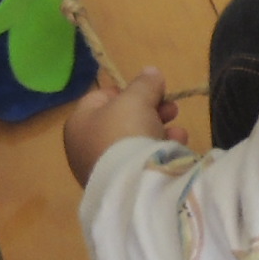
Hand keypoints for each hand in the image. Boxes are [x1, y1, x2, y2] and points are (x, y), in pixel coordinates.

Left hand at [63, 66, 184, 184]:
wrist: (131, 184)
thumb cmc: (124, 131)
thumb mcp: (136, 98)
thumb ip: (144, 84)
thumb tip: (151, 72)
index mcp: (79, 122)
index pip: (101, 98)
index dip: (128, 91)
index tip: (152, 90)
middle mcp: (86, 146)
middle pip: (122, 120)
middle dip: (151, 111)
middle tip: (172, 109)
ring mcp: (103, 169)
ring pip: (135, 142)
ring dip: (159, 132)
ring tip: (179, 131)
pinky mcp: (121, 186)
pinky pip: (142, 163)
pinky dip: (159, 154)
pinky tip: (177, 149)